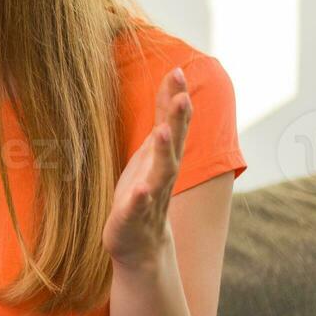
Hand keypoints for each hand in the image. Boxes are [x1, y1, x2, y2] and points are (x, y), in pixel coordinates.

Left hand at [104, 67, 192, 269]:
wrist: (140, 243)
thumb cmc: (144, 189)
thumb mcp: (152, 148)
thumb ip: (162, 115)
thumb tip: (173, 76)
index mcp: (164, 157)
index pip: (174, 124)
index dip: (176, 99)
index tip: (178, 72)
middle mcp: (163, 174)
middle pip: (175, 144)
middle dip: (178, 120)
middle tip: (182, 97)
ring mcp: (150, 196)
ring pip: (161, 173)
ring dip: (164, 152)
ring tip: (163, 132)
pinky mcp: (133, 217)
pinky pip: (138, 207)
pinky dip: (140, 198)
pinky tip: (140, 189)